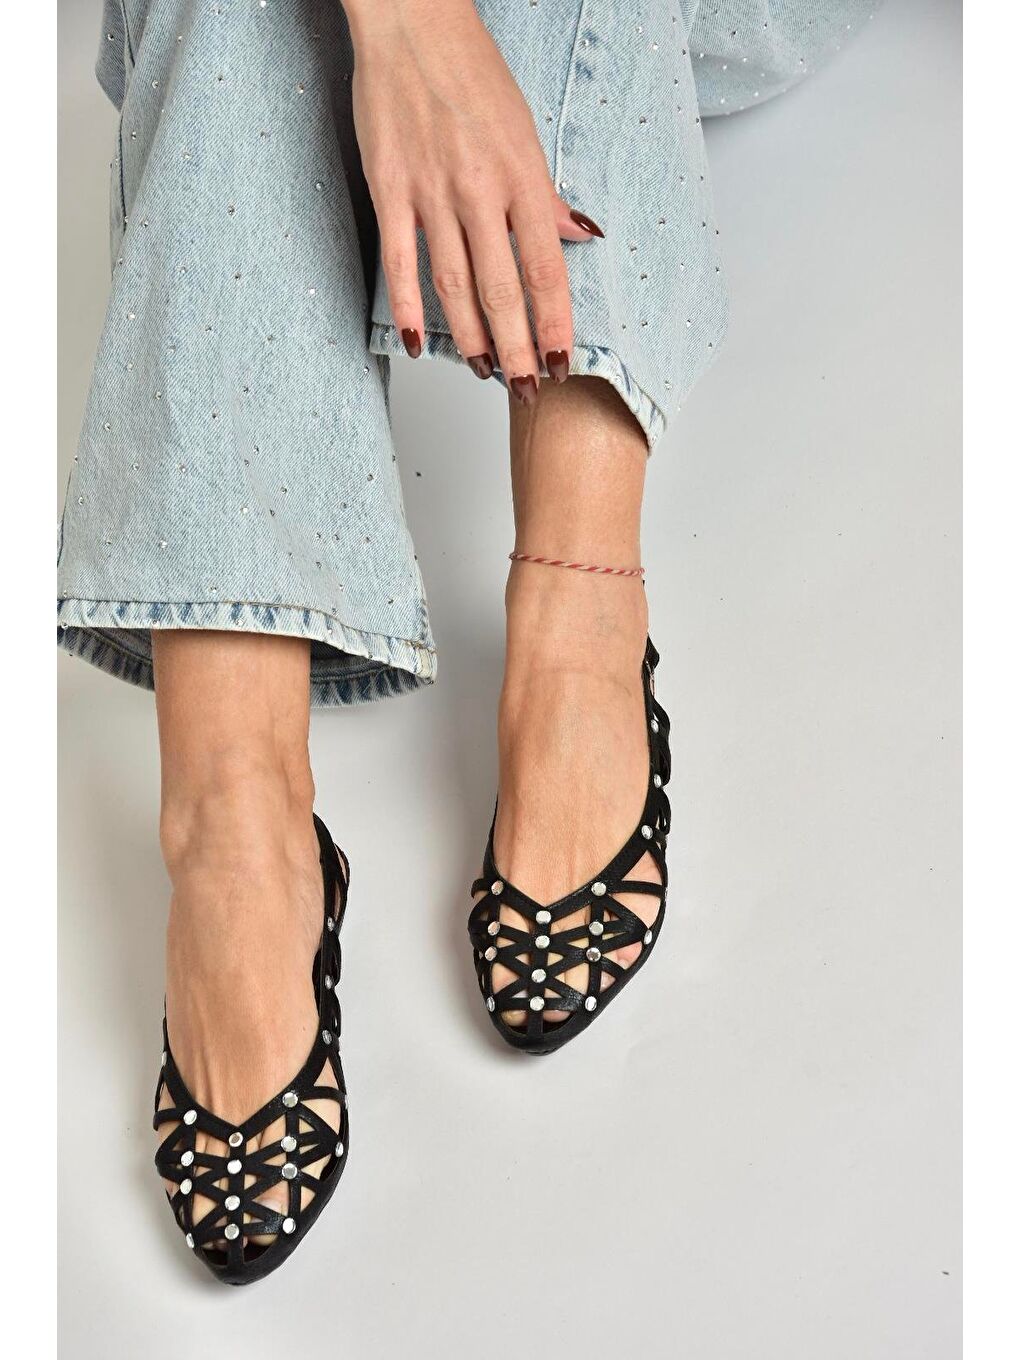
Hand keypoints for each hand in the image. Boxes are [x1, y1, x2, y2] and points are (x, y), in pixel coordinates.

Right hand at [343, 0, 603, 399]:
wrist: (411, 23)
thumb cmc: (472, 72)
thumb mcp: (525, 131)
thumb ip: (546, 194)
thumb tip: (580, 235)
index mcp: (521, 177)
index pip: (546, 270)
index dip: (556, 324)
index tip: (563, 362)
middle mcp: (479, 191)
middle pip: (503, 291)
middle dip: (518, 349)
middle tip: (526, 390)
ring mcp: (431, 193)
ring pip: (455, 286)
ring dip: (471, 338)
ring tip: (484, 372)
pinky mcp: (390, 191)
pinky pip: (400, 263)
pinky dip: (407, 309)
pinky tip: (418, 344)